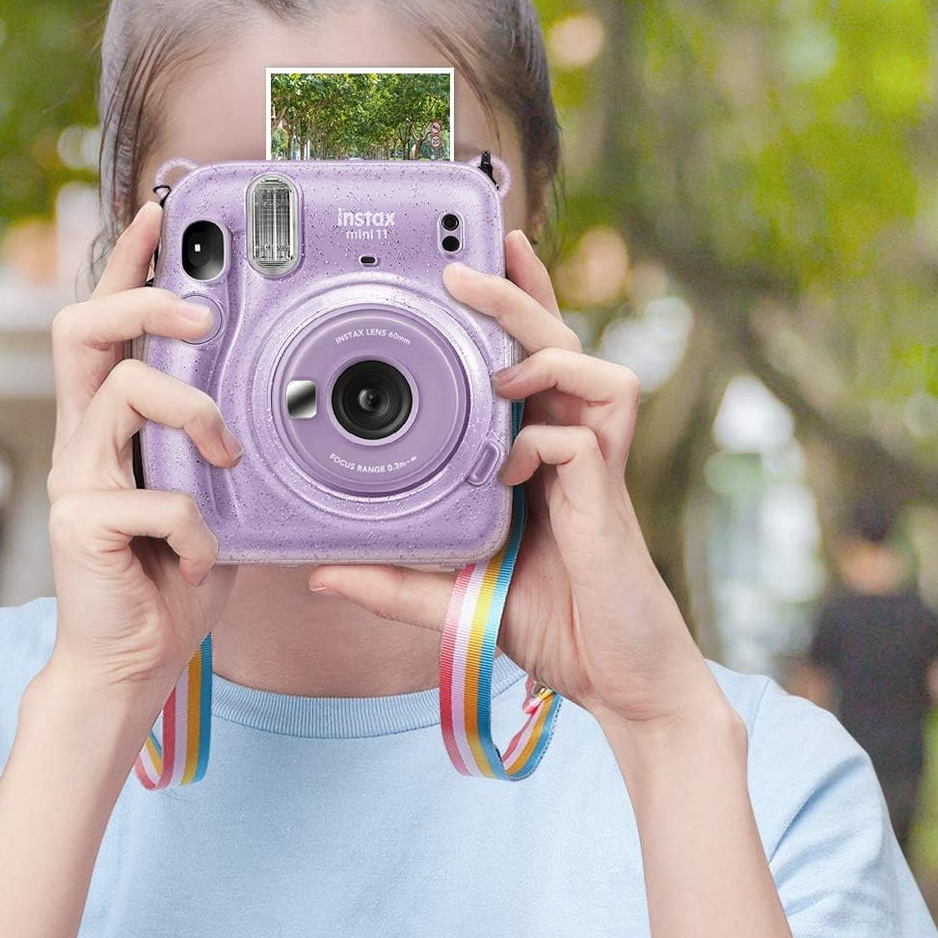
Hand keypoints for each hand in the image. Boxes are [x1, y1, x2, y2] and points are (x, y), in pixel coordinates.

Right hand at [45, 199, 241, 705]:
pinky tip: (203, 563)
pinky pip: (155, 500)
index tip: (158, 212)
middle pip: (81, 330)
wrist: (132, 663)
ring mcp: (75, 478)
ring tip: (227, 457)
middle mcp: (83, 438)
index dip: (127, 264)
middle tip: (204, 319)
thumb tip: (275, 404)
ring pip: (124, 395)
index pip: (109, 324)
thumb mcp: (215, 494)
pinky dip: (198, 531)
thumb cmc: (174, 573)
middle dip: (144, 305)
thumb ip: (225, 446)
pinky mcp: (80, 525)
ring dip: (194, 416)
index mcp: (111, 422)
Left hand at [309, 230, 736, 762]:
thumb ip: (394, 582)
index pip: (530, 360)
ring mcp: (596, 471)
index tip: (480, 255)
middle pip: (559, 344)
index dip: (515, 302)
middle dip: (517, 297)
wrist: (618, 682)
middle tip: (463, 272)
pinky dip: (545, 440)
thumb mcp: (452, 597)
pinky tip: (513, 467)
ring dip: (544, 359)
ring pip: (595, 372)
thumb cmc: (548, 623)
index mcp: (539, 453)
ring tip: (496, 377)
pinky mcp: (608, 503)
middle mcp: (572, 447)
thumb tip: (320, 573)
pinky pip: (586, 441)